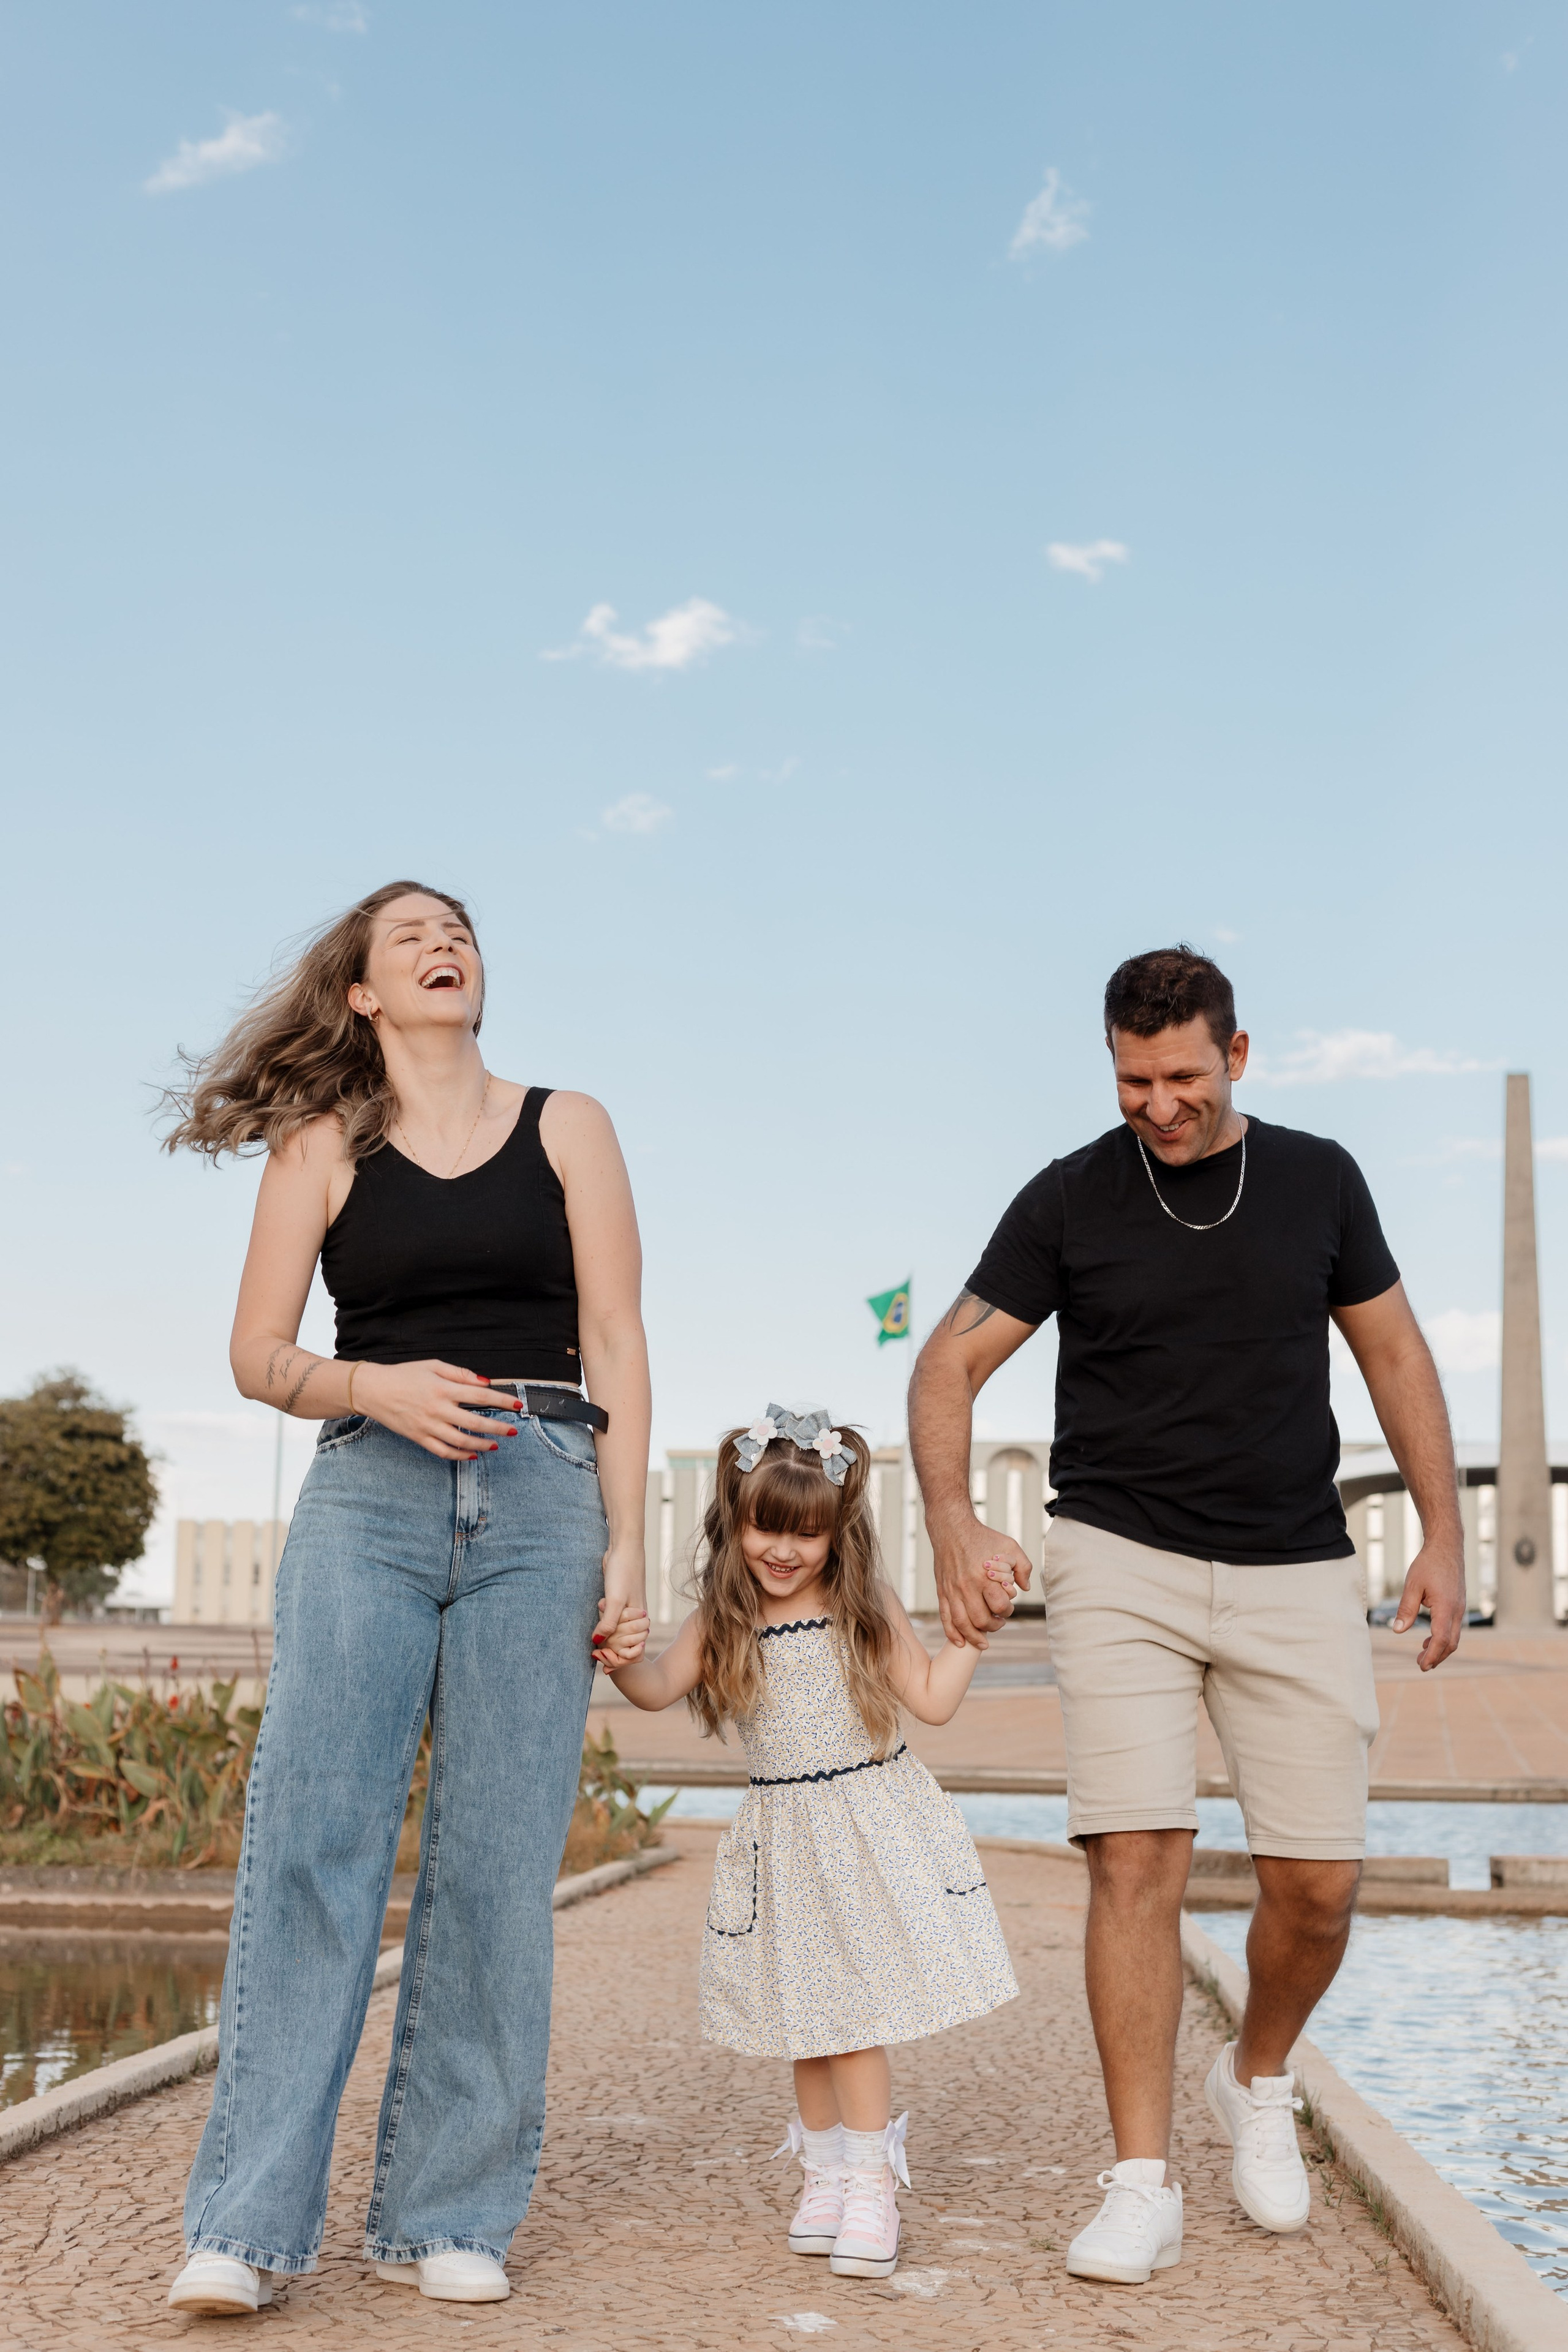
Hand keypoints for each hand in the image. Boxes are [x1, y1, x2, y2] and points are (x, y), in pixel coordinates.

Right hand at [354, 1360, 513, 1460]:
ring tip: (495, 1445)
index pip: (480, 1395)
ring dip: (481, 1445)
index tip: (516, 1404)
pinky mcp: (418, 1437)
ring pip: (460, 1441)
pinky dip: (459, 1456)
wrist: (373, 1390)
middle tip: (512, 1431)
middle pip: (475, 1422)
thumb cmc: (404, 1375)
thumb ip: (460, 1374)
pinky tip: (471, 1454)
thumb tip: (485, 1381)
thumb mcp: (433, 1365)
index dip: (501, 1400)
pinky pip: (442, 1451)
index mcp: (443, 1389)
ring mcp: (428, 1426)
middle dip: (497, 1427)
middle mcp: (437, 1409)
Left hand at [593, 1545, 648, 1669]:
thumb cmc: (623, 1572)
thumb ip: (608, 1623)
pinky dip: (604, 1629)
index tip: (602, 1663)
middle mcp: (637, 1618)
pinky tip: (594, 1631)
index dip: (620, 1661)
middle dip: (611, 1653)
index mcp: (641, 1620)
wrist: (624, 1548)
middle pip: (625, 1646)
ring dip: (606, 1641)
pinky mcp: (619, 1602)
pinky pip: (613, 1623)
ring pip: (618, 1635)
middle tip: (594, 1655)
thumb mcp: (615, 1600)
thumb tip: (596, 1642)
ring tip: (594, 1645)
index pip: (634, 1651)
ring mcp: (628, 1610)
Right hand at [929, 1513, 1031, 1649]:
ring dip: (974, 1637)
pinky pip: (945, 1618)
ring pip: (962, 1624)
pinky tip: (960, 1642)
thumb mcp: (1010, 1546)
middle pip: (981, 1620)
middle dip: (994, 1626)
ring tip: (983, 1640)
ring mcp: (952, 1591)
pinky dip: (952, 1634)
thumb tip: (1025, 1588)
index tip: (1008, 1607)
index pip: (999, 1606)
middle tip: (998, 1621)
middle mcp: (966, 1587)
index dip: (1007, 1611)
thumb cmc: (983, 1537)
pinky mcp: (942, 1592)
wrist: (951, 1528)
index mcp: (985, 1577)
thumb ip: (1023, 1567)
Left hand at [1391, 1539, 1464, 1670]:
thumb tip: (1398, 1631)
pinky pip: (1453, 1627)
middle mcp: (1457, 1610)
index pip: (1442, 1638)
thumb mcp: (1412, 1585)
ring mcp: (1460, 1608)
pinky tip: (1429, 1638)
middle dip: (1437, 1657)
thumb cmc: (1428, 1564)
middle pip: (1451, 1643)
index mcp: (1446, 1607)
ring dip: (1440, 1648)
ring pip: (1454, 1636)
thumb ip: (1406, 1609)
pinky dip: (1443, 1637)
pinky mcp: (1458, 1604)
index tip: (1422, 1666)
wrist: (1446, 1547)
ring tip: (1423, 1656)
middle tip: (1421, 1665)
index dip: (1432, 1655)